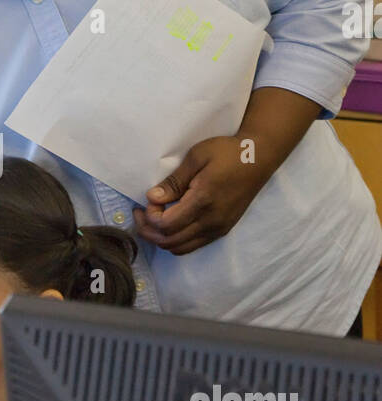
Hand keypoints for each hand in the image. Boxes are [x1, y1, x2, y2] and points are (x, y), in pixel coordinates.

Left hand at [132, 135, 271, 255]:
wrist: (259, 158)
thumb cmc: (227, 152)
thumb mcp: (196, 157)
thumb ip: (174, 181)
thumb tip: (152, 198)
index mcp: (203, 201)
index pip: (166, 225)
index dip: (150, 217)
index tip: (147, 201)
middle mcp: (211, 221)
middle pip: (169, 241)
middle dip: (148, 231)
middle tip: (140, 213)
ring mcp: (218, 228)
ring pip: (180, 248)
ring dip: (161, 238)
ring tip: (152, 220)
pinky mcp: (223, 230)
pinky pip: (192, 245)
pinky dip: (176, 240)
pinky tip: (171, 224)